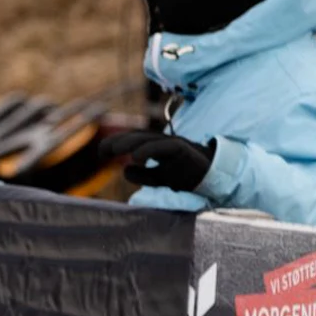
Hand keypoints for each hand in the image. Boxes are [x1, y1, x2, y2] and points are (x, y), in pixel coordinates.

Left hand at [100, 129, 214, 191]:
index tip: (101, 152)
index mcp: (157, 147)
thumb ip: (143, 175)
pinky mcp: (183, 149)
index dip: (116, 143)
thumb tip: (125, 170)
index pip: (134, 141)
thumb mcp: (160, 178)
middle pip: (138, 137)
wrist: (214, 175)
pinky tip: (136, 158)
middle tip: (102, 151)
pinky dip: (149, 150)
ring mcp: (174, 143)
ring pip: (148, 139)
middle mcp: (164, 142)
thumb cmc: (186, 175)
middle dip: (118, 141)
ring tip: (114, 151)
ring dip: (129, 143)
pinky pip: (164, 147)